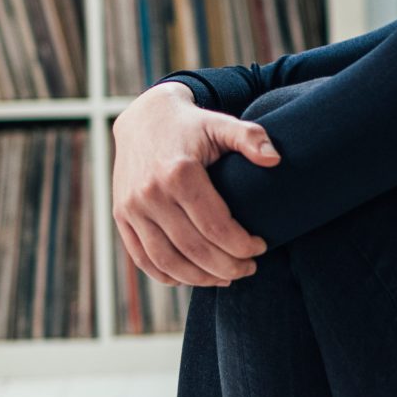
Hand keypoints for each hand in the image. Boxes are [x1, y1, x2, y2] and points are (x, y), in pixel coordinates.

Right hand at [112, 83, 278, 285]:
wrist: (144, 118)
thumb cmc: (191, 125)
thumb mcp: (221, 124)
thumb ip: (251, 137)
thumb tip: (275, 160)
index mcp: (178, 173)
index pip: (216, 226)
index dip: (243, 245)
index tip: (261, 247)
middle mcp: (150, 194)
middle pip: (194, 249)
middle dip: (228, 267)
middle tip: (249, 268)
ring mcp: (132, 208)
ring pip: (168, 261)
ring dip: (200, 278)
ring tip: (226, 278)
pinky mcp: (121, 217)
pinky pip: (143, 259)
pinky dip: (168, 276)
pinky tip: (194, 277)